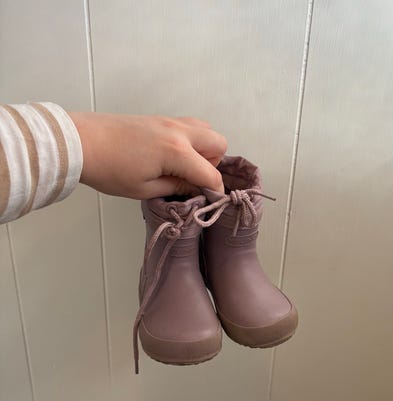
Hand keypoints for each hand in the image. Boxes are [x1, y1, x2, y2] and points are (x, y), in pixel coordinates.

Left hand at [68, 112, 226, 197]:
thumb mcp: (144, 189)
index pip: (211, 173)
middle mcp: (179, 132)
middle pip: (219, 143)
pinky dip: (191, 139)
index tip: (210, 199)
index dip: (215, 190)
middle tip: (193, 177)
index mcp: (177, 152)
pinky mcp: (160, 118)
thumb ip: (177, 187)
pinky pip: (189, 125)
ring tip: (183, 164)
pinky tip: (171, 154)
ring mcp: (170, 121)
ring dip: (204, 148)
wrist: (81, 141)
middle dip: (214, 163)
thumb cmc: (109, 169)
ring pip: (206, 129)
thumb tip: (196, 187)